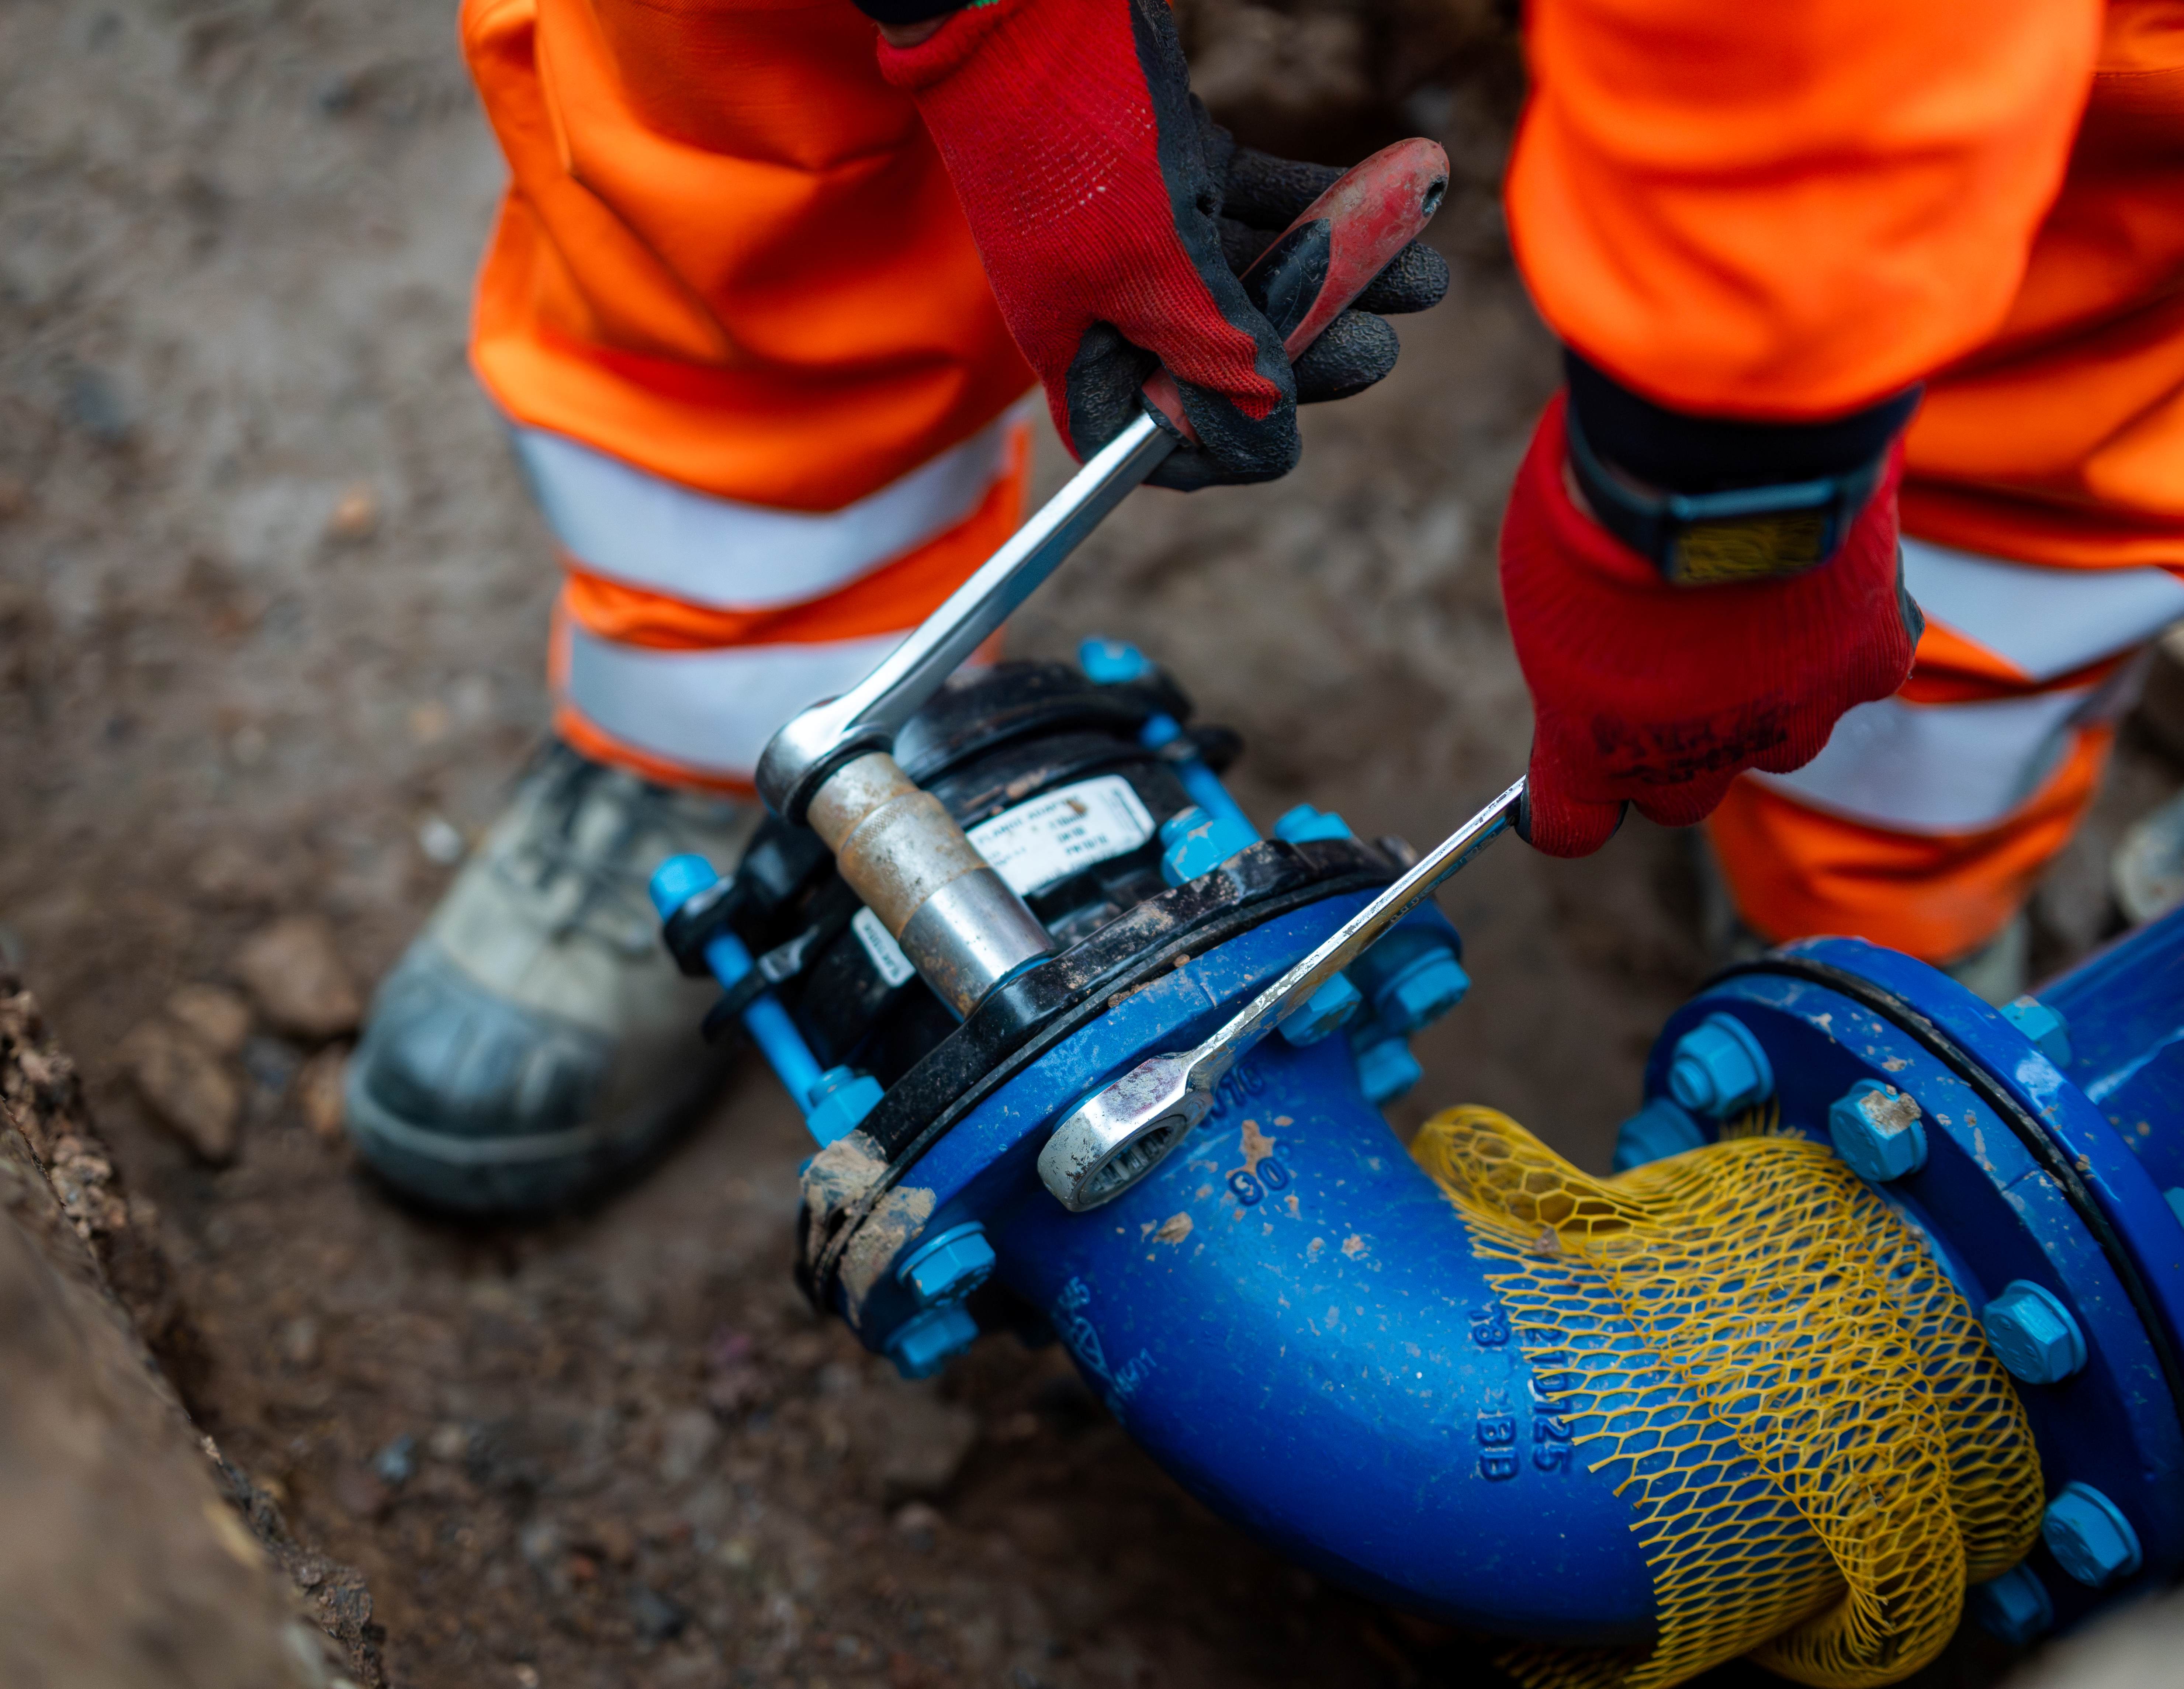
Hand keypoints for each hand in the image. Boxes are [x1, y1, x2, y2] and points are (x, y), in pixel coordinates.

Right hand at [877, 0, 1444, 489]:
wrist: (1019, 4)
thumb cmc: (1066, 138)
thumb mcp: (1147, 262)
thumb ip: (1212, 344)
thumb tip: (1267, 427)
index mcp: (1078, 344)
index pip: (1143, 438)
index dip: (1212, 449)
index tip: (1283, 436)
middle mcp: (1109, 300)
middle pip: (1220, 362)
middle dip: (1307, 357)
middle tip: (1378, 350)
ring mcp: (1144, 234)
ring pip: (1257, 279)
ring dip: (1343, 279)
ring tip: (1424, 281)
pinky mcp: (1180, 172)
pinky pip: (1264, 206)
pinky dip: (1324, 205)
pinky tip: (1398, 198)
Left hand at [1502, 393, 1921, 855]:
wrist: (1704, 456)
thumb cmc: (1596, 508)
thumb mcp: (1540, 583)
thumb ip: (1573, 649)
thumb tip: (1596, 644)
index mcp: (1589, 750)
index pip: (1573, 827)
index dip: (1576, 804)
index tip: (1571, 779)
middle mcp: (1691, 759)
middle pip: (1684, 795)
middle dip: (1677, 746)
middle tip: (1677, 660)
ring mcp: (1787, 720)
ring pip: (1781, 736)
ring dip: (1768, 687)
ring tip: (1753, 595)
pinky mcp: (1866, 667)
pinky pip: (1861, 664)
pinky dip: (1849, 627)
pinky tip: (1825, 567)